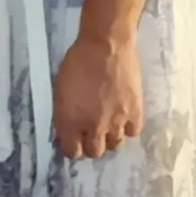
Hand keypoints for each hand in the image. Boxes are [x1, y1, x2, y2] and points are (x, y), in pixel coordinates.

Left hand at [53, 33, 142, 159]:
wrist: (106, 44)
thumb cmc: (78, 59)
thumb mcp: (61, 87)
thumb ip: (65, 112)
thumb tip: (69, 126)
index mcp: (70, 120)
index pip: (71, 152)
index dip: (72, 145)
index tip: (74, 137)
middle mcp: (93, 127)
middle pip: (95, 152)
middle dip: (92, 142)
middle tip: (92, 129)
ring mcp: (116, 123)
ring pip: (114, 145)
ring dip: (110, 135)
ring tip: (109, 121)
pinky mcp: (135, 113)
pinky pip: (133, 132)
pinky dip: (128, 126)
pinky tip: (124, 115)